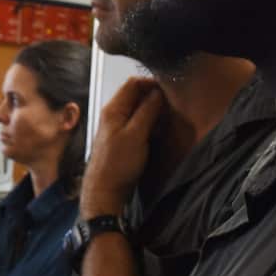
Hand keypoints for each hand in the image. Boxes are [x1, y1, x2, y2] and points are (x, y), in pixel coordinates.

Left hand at [80, 78, 163, 218]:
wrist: (105, 191)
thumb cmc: (116, 166)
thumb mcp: (136, 135)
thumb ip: (147, 111)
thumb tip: (158, 93)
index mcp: (113, 110)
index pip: (133, 84)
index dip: (152, 84)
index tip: (168, 91)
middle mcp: (114, 116)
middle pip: (137, 96)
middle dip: (155, 99)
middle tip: (170, 108)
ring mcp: (118, 127)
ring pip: (139, 111)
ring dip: (154, 113)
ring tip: (166, 122)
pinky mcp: (123, 140)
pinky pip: (139, 125)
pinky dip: (150, 125)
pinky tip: (158, 134)